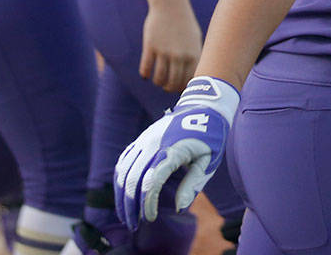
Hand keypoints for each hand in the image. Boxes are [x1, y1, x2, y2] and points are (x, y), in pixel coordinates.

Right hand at [115, 76, 237, 229]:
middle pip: (132, 178)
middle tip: (133, 225)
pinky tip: (122, 192)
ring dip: (121, 194)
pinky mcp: (143, 138)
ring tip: (125, 214)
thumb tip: (178, 207)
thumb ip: (192, 184)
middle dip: (129, 205)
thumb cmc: (210, 137)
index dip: (146, 202)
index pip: (152, 181)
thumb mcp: (208, 161)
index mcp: (172, 150)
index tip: (149, 218)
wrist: (203, 106)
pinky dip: (121, 177)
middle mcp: (154, 144)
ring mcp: (146, 139)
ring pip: (124, 169)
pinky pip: (125, 158)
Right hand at [139, 1, 201, 92]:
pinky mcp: (150, 45)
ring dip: (157, 82)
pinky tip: (145, 74)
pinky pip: (146, 67)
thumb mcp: (195, 39)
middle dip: (168, 88)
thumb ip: (194, 58)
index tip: (177, 88)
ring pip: (159, 78)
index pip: (187, 81)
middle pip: (173, 82)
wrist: (170, 4)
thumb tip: (192, 78)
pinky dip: (145, 74)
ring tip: (156, 80)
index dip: (181, 88)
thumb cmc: (183, 22)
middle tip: (165, 86)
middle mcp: (179, 55)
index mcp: (193, 55)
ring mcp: (164, 51)